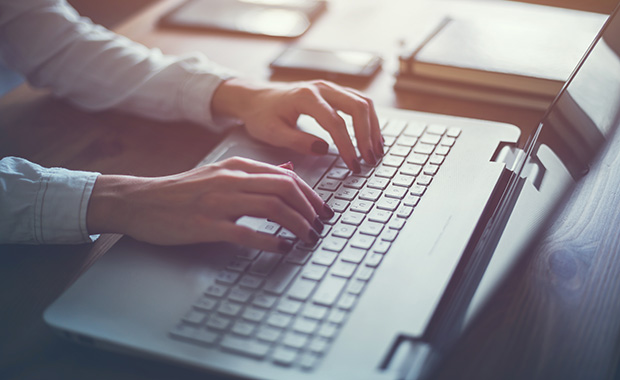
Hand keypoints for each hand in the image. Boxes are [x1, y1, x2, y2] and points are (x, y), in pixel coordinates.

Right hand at [86, 157, 333, 251]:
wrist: (141, 200)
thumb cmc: (182, 191)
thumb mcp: (220, 173)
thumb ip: (255, 173)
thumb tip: (287, 172)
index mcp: (237, 167)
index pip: (287, 177)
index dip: (311, 195)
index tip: (322, 211)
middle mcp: (231, 180)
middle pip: (285, 189)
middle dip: (310, 209)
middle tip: (321, 226)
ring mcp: (219, 202)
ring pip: (272, 208)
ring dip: (297, 225)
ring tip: (308, 238)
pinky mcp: (207, 225)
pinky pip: (246, 232)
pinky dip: (270, 241)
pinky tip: (283, 248)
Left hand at [211, 78, 383, 171]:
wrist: (256, 97)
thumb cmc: (262, 115)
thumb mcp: (272, 133)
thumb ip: (297, 141)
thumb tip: (324, 149)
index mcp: (305, 97)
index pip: (335, 122)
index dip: (347, 145)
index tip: (353, 164)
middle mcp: (322, 88)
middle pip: (357, 107)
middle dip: (367, 135)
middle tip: (369, 159)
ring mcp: (330, 88)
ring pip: (363, 102)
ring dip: (373, 127)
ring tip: (376, 151)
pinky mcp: (334, 93)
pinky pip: (359, 102)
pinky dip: (369, 120)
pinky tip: (372, 138)